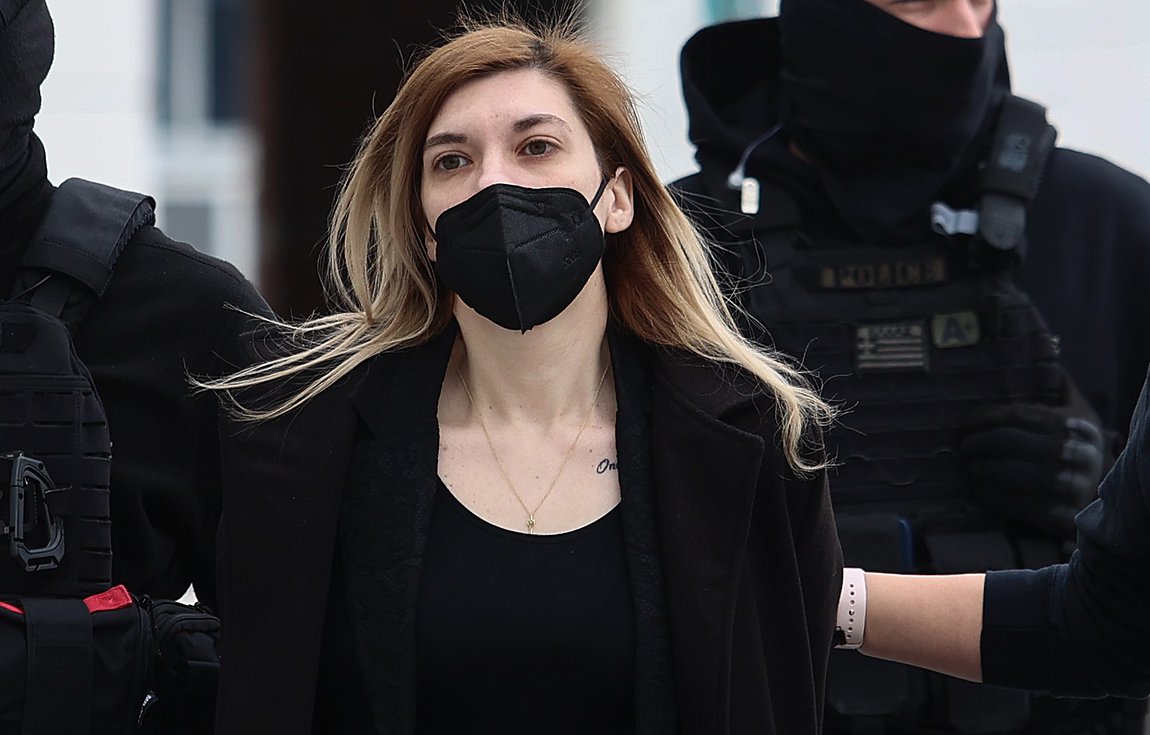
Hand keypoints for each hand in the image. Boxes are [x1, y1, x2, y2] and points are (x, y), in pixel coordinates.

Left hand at [960, 403, 1105, 539]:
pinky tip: (980, 492)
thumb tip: (995, 404)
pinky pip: (1021, 506)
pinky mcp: (1064, 518)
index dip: (989, 417)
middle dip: (984, 442)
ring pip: (1016, 474)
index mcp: (1079, 428)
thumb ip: (1041, 410)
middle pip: (1015, 442)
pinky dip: (995, 498)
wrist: (1107, 504)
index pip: (1024, 415)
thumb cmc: (1074, 458)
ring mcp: (1074, 488)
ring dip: (987, 470)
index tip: (967, 423)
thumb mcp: (1071, 427)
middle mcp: (1080, 455)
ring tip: (974, 469)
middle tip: (967, 447)